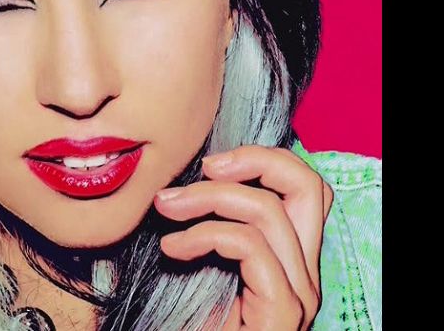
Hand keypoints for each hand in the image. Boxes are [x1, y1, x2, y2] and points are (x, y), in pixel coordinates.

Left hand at [153, 145, 332, 330]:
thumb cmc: (187, 325)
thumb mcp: (197, 262)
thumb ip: (205, 225)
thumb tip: (181, 182)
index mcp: (288, 258)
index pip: (303, 189)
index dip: (261, 160)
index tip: (207, 165)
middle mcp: (303, 274)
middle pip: (308, 186)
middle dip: (255, 160)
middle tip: (203, 167)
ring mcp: (297, 296)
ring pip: (269, 210)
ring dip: (206, 198)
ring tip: (165, 209)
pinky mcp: (281, 313)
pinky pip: (250, 247)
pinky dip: (204, 235)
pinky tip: (171, 249)